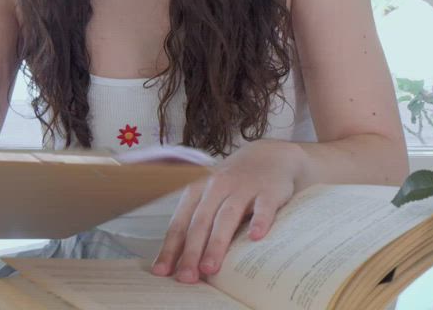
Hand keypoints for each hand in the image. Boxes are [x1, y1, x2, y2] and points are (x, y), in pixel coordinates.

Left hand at [150, 139, 304, 282]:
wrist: (269, 155)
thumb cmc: (234, 183)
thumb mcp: (210, 196)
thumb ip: (197, 222)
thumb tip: (179, 261)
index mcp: (198, 190)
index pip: (180, 222)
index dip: (171, 248)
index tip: (163, 272)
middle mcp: (218, 187)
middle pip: (201, 222)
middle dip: (191, 252)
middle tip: (186, 277)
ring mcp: (244, 187)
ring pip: (227, 216)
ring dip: (217, 243)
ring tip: (210, 268)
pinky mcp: (269, 190)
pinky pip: (264, 207)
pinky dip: (259, 221)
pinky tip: (255, 237)